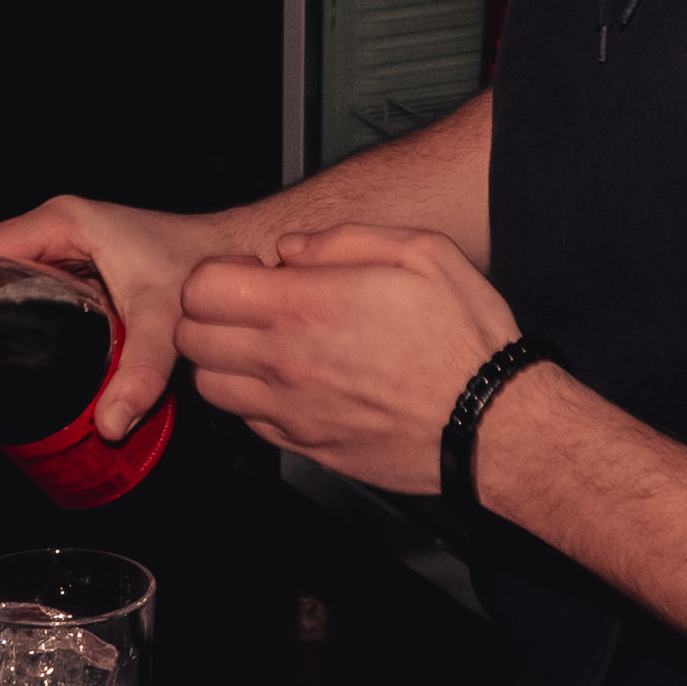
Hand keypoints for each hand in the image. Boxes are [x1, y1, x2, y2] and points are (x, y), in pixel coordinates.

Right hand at [0, 195, 250, 439]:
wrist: (235, 258)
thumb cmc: (201, 265)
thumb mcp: (165, 320)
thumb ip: (141, 371)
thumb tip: (110, 424)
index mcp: (62, 224)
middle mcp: (54, 235)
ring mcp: (62, 257)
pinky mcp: (75, 281)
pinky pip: (24, 303)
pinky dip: (5, 334)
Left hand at [176, 224, 518, 495]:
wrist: (494, 420)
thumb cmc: (465, 339)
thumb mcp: (422, 251)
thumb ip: (345, 239)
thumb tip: (294, 248)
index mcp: (307, 307)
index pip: (203, 288)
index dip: (219, 274)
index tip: (250, 274)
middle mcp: (287, 362)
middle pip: (193, 338)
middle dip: (211, 315)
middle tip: (251, 307)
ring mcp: (292, 410)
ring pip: (209, 386)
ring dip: (225, 361)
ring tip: (265, 346)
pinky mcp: (308, 446)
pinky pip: (248, 422)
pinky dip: (255, 401)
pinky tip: (293, 384)